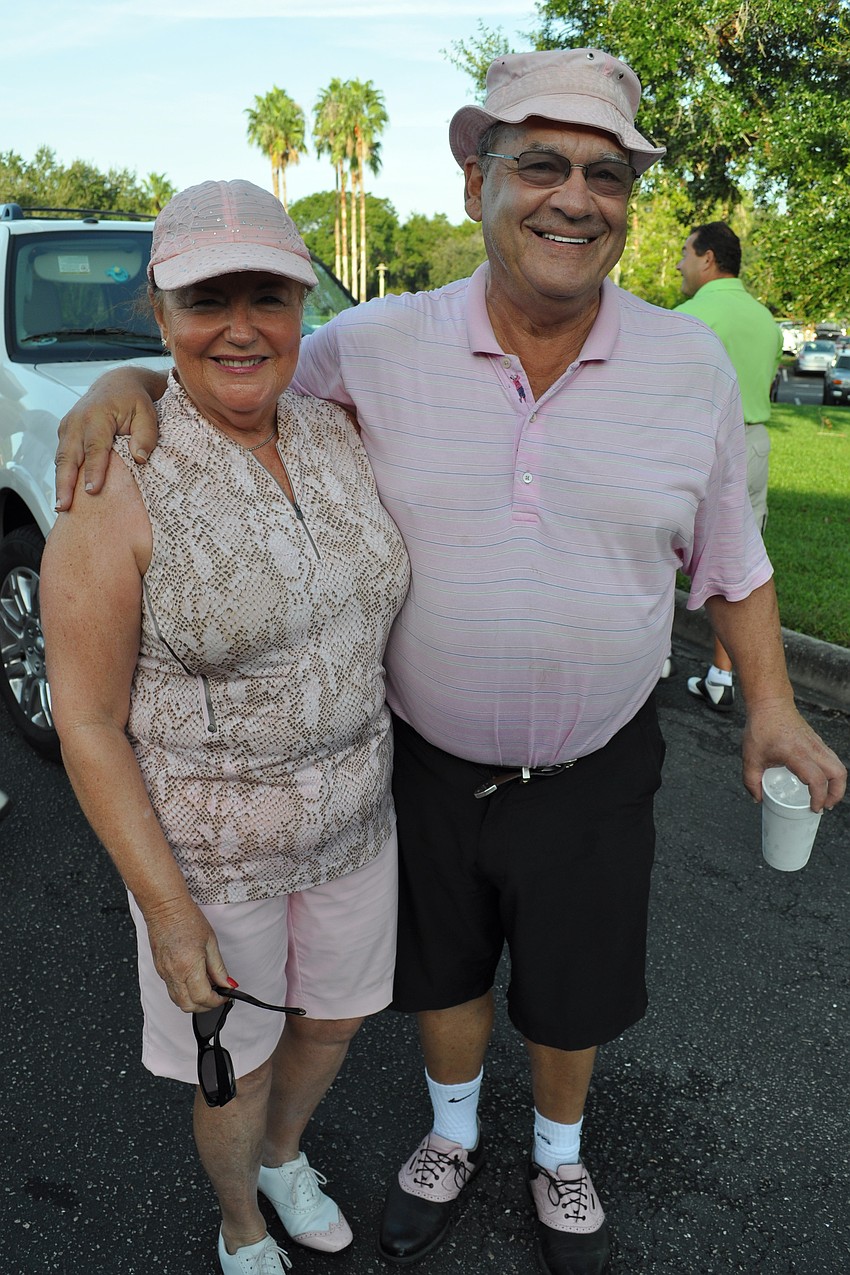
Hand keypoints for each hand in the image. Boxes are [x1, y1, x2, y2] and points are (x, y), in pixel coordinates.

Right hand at [54, 368, 164, 510]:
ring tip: (61, 507)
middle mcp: (77, 420)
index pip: (95, 447)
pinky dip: (62, 475)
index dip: (93, 470)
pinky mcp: (65, 433)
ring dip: (60, 483)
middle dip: (65, 483)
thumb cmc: (133, 400)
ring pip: (61, 458)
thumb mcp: (147, 413)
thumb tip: (140, 457)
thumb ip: (146, 435)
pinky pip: (62, 457)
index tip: (92, 490)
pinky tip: (65, 494)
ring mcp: (68, 426)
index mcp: (97, 415)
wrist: (117, 384)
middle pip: (69, 456)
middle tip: (65, 506)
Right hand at [144, 895, 231, 1012]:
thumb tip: (228, 985)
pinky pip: (171, 990)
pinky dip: (184, 992)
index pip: (203, 998)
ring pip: (178, 1001)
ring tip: (206, 987)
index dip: (217, 1001)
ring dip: (193, 1001)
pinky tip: (193, 980)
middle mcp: (174, 974)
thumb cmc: (187, 919)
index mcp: (189, 967)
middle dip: (205, 1006)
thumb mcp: (211, 943)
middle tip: (217, 995)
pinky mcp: (159, 970)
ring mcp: (164, 973)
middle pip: (189, 1006)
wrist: (165, 908)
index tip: (225, 996)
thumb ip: (219, 968)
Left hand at [742, 698, 846, 811]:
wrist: (769, 703)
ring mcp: (817, 744)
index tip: (814, 808)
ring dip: (836, 783)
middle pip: (838, 773)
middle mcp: (812, 749)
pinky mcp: (817, 741)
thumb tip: (757, 797)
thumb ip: (751, 780)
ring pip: (838, 765)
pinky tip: (819, 779)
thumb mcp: (751, 757)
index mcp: (796, 754)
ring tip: (826, 796)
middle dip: (836, 794)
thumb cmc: (761, 726)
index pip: (817, 780)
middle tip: (825, 805)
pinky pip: (831, 759)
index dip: (819, 798)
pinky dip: (831, 773)